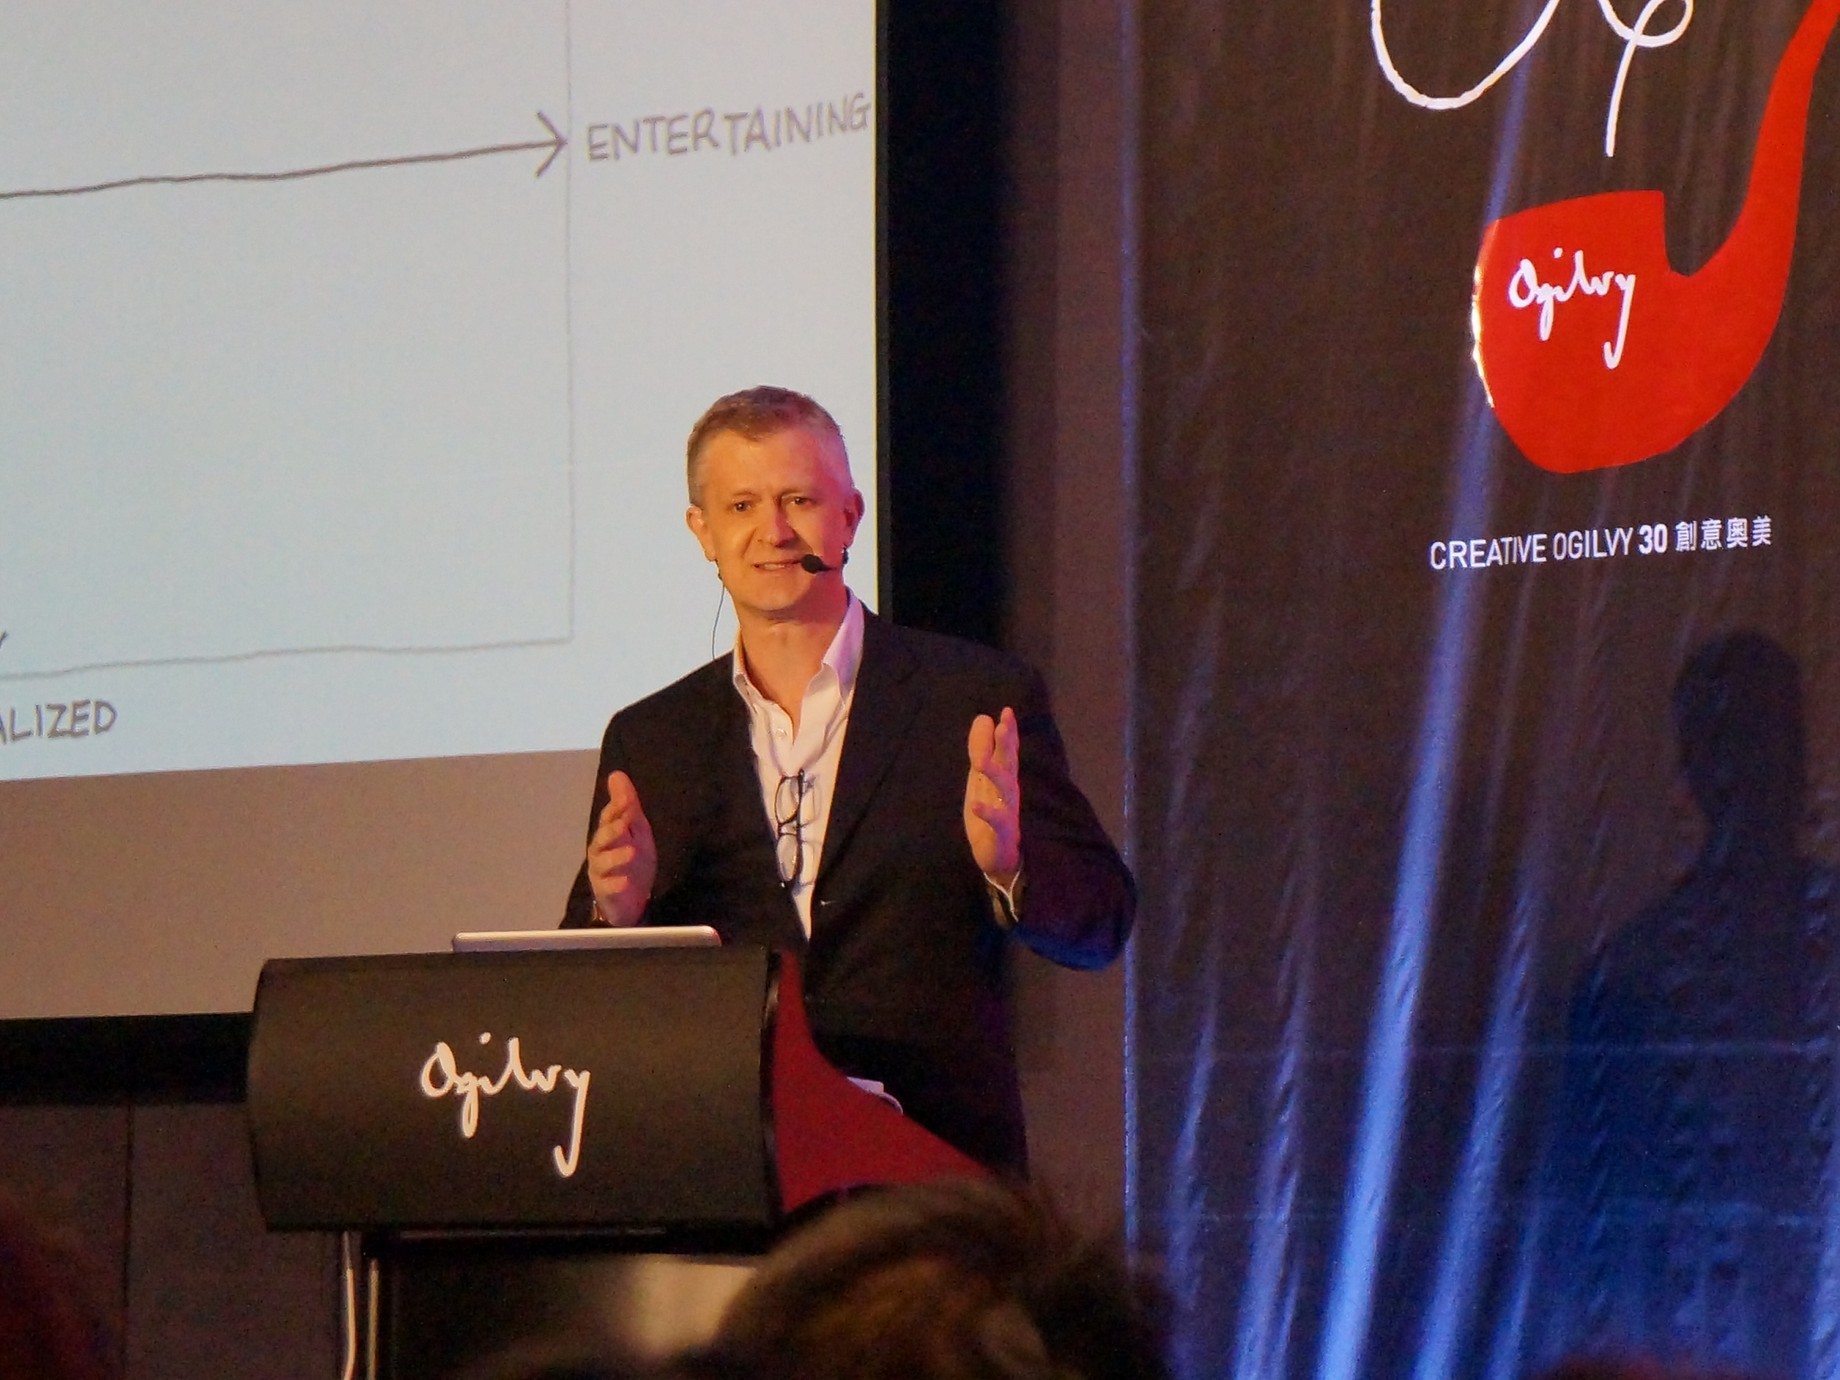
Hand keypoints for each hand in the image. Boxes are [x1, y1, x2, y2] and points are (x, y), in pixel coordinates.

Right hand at [586, 770, 656, 925]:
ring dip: (616, 857)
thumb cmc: (632, 858)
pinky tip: (624, 882)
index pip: (609, 818)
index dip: (616, 809)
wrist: (633, 897)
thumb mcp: (635, 829)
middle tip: (624, 824)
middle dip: (611, 831)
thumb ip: (627, 804)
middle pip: (602, 839)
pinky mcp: (606, 892)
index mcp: (608, 834)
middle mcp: (600, 851)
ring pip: (603, 863)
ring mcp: (601, 872)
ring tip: (631, 852)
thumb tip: (617, 774)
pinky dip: (615, 884)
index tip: (626, 799)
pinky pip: (608, 888)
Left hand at [964, 707, 1021, 887]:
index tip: (1007, 711)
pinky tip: (975, 805)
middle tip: (1003, 726)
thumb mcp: (980, 780)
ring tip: (980, 762)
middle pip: (1010, 764)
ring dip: (995, 774)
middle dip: (1007, 745)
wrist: (1000, 857)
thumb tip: (983, 718)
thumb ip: (981, 750)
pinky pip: (998, 821)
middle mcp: (1009, 792)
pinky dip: (987, 813)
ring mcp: (1008, 811)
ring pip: (1005, 790)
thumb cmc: (990, 815)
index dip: (1008, 731)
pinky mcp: (1002, 833)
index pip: (1008, 751)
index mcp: (1004, 778)